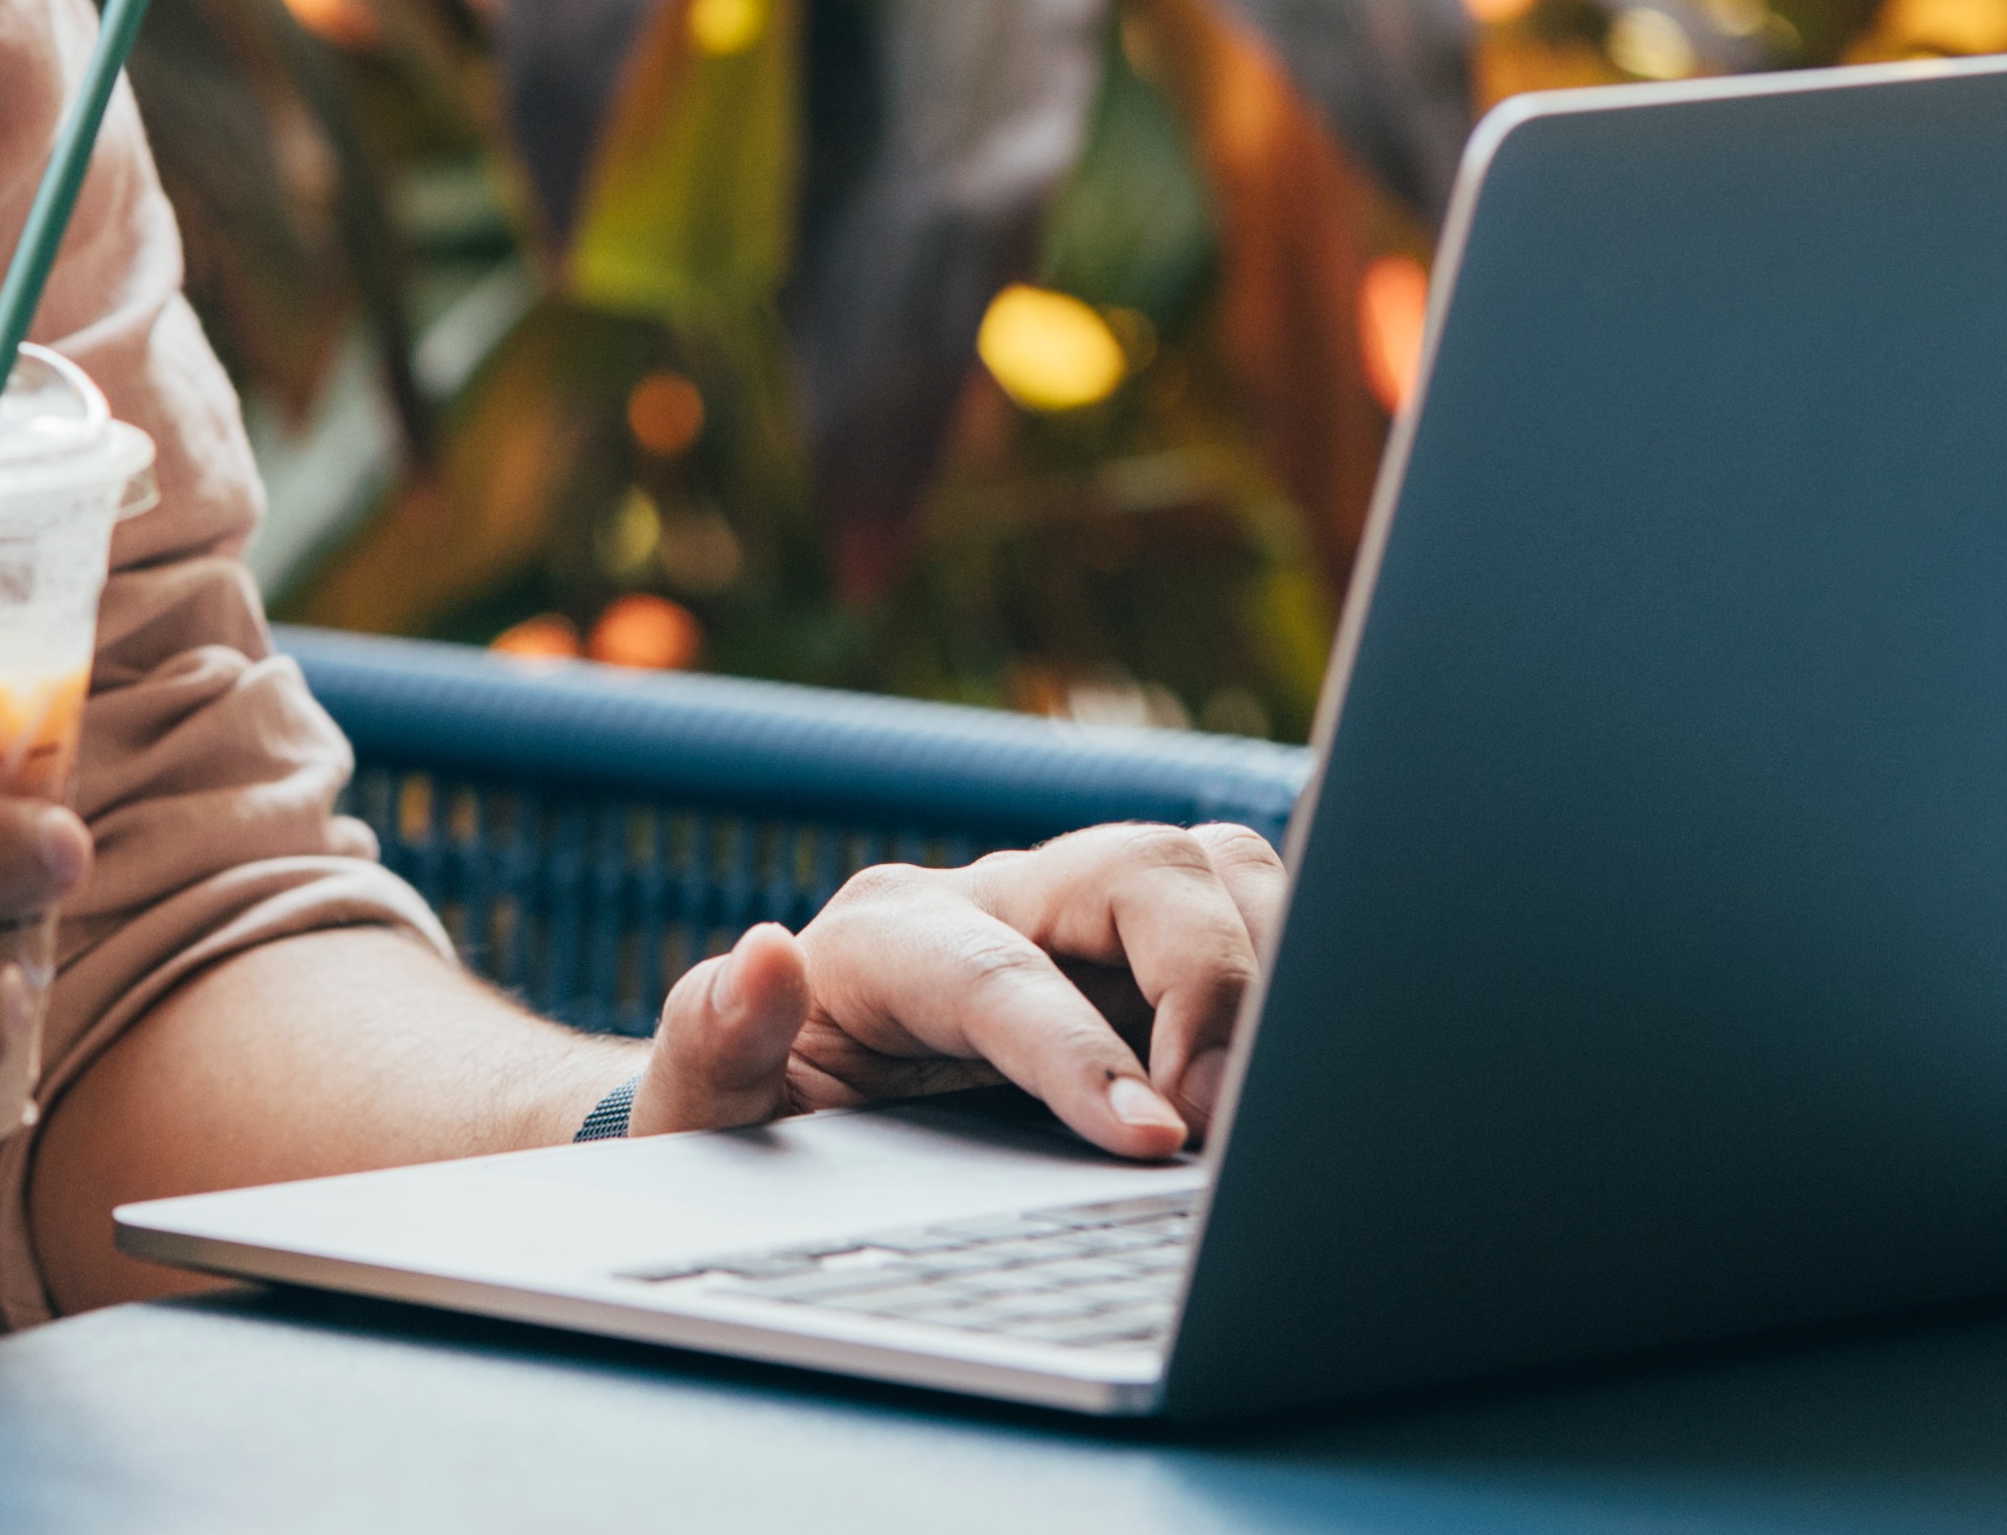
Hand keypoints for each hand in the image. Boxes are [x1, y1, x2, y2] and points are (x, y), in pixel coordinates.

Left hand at [619, 822, 1290, 1161]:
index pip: (1000, 973)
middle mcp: (994, 900)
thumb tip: (761, 953)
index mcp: (885, 936)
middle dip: (1212, 985)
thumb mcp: (703, 1099)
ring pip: (1217, 871)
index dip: (1081, 1051)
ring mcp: (1078, 917)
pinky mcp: (1142, 952)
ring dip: (1272, 965)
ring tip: (1277, 1096)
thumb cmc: (747, 1112)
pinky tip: (1303, 1067)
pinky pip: (1252, 912)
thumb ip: (716, 1037)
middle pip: (1142, 869)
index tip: (1154, 1137)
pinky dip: (1297, 970)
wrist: (774, 1106)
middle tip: (1227, 1126)